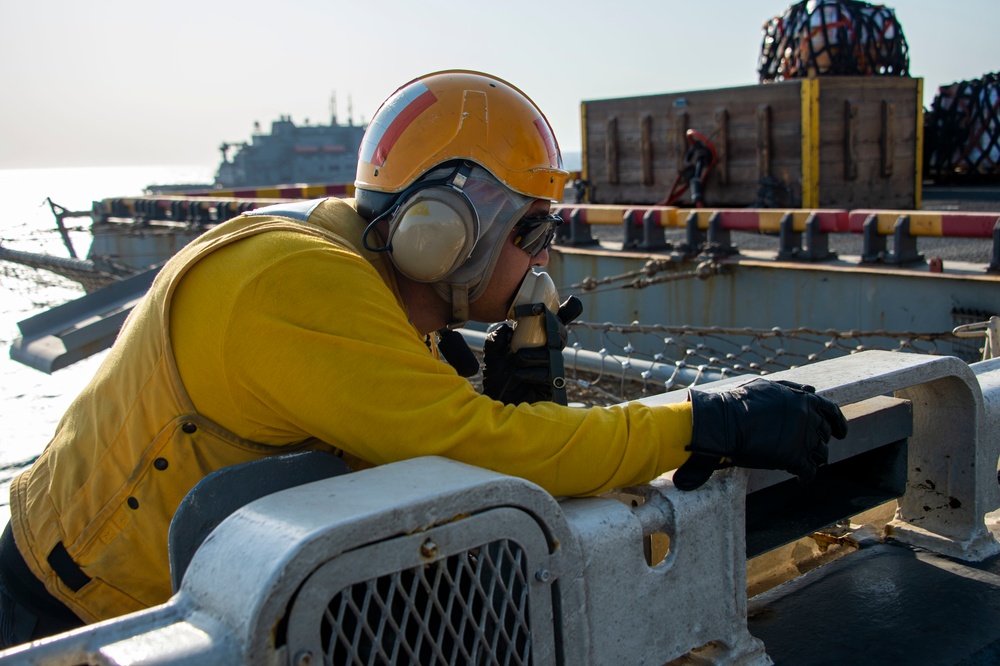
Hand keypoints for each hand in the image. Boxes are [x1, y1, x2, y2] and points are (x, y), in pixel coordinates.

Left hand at [482, 296, 581, 404]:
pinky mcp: (551, 386)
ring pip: (553, 353)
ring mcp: (550, 370)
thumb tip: (506, 328)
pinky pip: (547, 373)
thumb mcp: (493, 357)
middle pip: (561, 335)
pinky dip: (531, 371)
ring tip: (518, 358)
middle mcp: (546, 354)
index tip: (569, 302)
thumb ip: (496, 340)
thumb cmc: (499, 380)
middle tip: (541, 327)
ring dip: (534, 354)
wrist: (498, 406)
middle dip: (554, 327)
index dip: (567, 311)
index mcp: (536, 342)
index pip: (553, 325)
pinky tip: (518, 374)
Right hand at [673, 378, 847, 490]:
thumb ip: (792, 389)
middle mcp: (808, 419)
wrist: (725, 422)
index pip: (831, 411)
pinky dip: (807, 477)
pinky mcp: (794, 458)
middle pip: (824, 434)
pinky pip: (809, 471)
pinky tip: (800, 480)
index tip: (841, 433)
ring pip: (821, 454)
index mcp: (804, 400)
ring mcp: (803, 439)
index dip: (838, 423)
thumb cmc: (740, 403)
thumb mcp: (767, 386)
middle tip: (810, 448)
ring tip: (806, 464)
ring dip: (815, 459)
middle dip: (819, 441)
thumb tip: (811, 390)